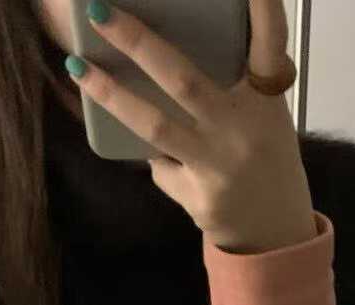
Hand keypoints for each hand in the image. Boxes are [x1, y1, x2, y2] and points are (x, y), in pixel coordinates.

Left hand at [65, 0, 317, 253]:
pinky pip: (159, 164)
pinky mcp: (199, 196)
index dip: (261, 10)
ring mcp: (219, 166)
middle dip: (137, 41)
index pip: (269, 43)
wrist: (276, 233)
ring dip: (110, 94)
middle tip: (98, 10)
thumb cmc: (265, 160)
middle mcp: (244, 130)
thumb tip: (169, 50)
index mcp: (267, 100)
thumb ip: (237, 84)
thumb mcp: (266, 116)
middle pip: (183, 79)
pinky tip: (152, 152)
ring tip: (78, 67)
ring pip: (155, 126)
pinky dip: (152, 154)